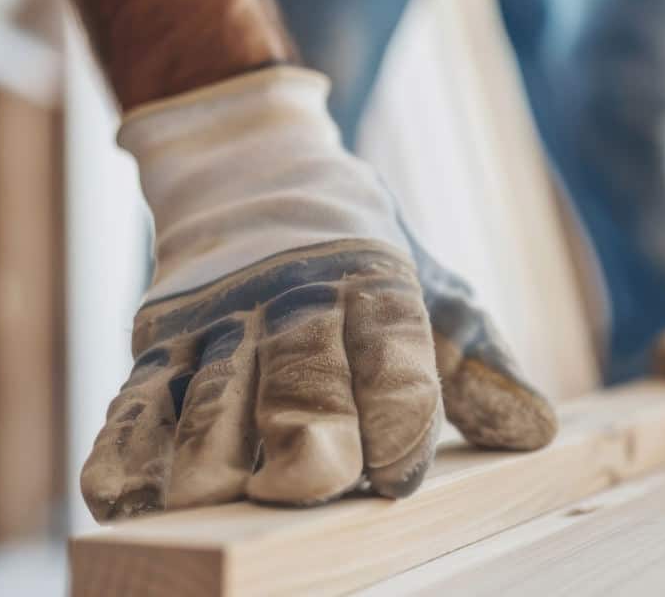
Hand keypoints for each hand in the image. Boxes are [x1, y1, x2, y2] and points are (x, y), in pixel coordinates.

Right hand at [80, 68, 555, 520]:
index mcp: (375, 285)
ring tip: (232, 496)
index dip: (401, 430)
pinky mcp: (159, 333)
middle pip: (303, 386)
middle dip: (310, 446)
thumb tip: (534, 432)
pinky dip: (130, 450)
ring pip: (213, 407)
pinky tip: (131, 495)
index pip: (397, 365)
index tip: (398, 477)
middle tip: (314, 481)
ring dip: (218, 464)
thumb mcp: (431, 288)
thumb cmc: (360, 252)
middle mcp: (297, 298)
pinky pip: (137, 398)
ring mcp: (221, 316)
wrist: (256, 168)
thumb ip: (480, 361)